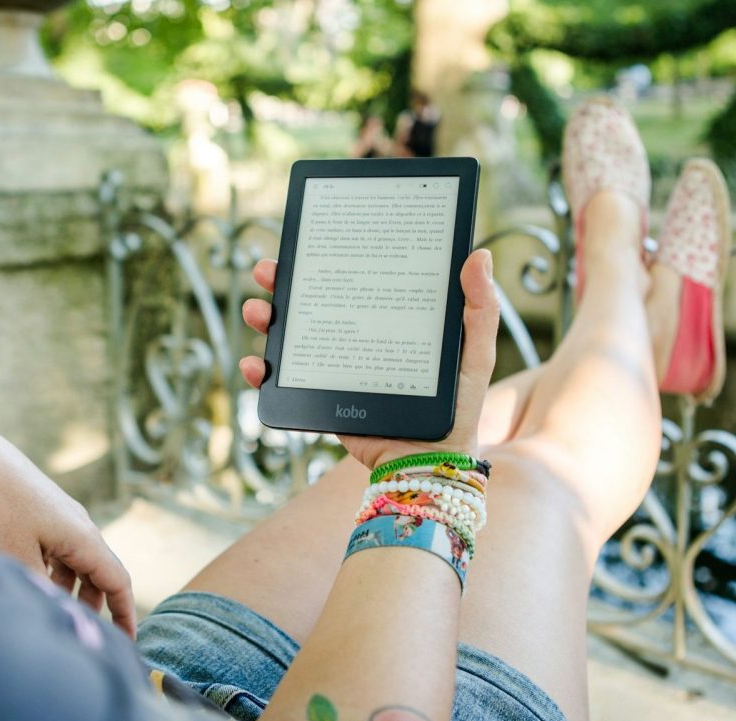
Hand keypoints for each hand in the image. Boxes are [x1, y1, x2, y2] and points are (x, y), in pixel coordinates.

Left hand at [0, 418, 136, 637]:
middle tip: (85, 638)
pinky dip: (56, 575)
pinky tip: (35, 586)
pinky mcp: (46, 517)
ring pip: (78, 566)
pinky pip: (61, 554)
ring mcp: (64, 521)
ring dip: (73, 592)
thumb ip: (42, 592)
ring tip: (56, 617)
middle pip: (100, 576)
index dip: (125, 615)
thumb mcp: (17, 559)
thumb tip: (58, 620)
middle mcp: (81, 529)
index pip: (118, 583)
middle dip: (97, 609)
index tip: (127, 644)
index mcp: (84, 539)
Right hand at [238, 249, 498, 470]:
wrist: (428, 467)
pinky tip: (256, 364)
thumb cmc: (459, 411)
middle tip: (267, 271)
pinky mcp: (322, 398)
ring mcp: (336, 369)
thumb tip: (479, 255)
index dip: (329, 258)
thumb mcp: (475, 355)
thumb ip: (480, 310)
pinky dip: (262, 372)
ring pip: (291, 336)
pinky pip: (284, 383)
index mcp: (389, 319)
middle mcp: (358, 337)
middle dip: (283, 282)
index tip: (309, 238)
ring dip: (266, 319)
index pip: (355, 278)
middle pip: (314, 301)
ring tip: (257, 311)